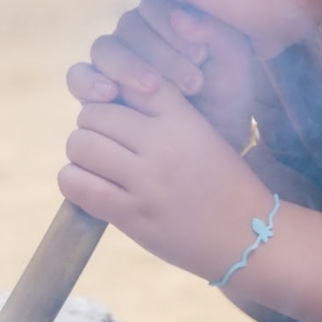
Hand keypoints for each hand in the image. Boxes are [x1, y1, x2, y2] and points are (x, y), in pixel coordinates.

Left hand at [59, 67, 277, 282]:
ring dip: (79, 153)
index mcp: (183, 120)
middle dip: (90, 125)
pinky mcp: (131, 215)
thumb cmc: (225, 186)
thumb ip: (165, 118)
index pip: (130, 83)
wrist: (249, 238)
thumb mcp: (205, 137)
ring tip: (92, 164)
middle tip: (101, 141)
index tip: (117, 108)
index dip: (115, 93)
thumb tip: (108, 103)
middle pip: (95, 113)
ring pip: (81, 145)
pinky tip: (85, 185)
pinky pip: (78, 185)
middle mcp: (163, 145)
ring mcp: (146, 181)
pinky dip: (72, 181)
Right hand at [66, 0, 258, 149]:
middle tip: (190, 83)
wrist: (209, 141)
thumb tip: (182, 17)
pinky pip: (78, 76)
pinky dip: (88, 83)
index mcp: (166, 16)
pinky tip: (109, 95)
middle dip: (160, 54)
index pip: (155, 5)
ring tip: (152, 89)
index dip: (173, 26)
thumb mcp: (234, 64)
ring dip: (127, 66)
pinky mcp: (92, 88)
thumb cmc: (224, 97)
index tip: (201, 54)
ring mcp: (110, 59)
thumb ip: (216, 34)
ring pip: (104, 49)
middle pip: (129, 27)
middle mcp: (134, 33)